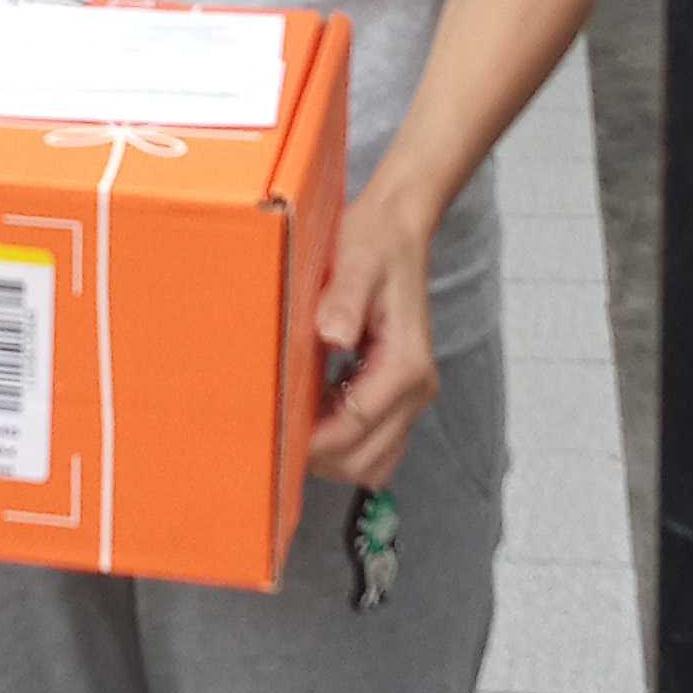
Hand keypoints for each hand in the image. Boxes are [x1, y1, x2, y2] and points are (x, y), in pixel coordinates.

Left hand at [306, 171, 438, 488]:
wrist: (398, 231)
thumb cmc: (374, 244)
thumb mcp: (356, 262)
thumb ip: (345, 300)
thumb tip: (332, 336)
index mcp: (406, 363)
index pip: (356, 425)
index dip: (313, 440)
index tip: (275, 437)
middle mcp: (417, 387)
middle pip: (366, 458)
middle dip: (322, 456)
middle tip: (277, 434)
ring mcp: (411, 395)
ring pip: (373, 461)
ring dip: (334, 454)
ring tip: (297, 422)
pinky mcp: (399, 395)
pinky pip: (374, 443)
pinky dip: (344, 441)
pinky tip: (315, 409)